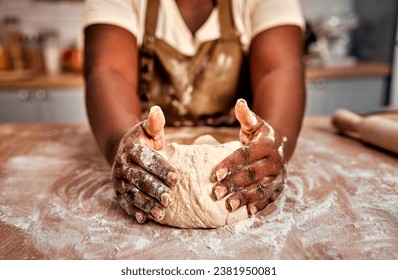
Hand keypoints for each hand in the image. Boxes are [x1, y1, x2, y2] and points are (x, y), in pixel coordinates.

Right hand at [111, 106, 179, 222]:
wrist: (123, 150)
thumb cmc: (143, 140)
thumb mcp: (148, 130)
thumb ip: (154, 123)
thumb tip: (157, 110)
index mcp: (131, 149)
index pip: (148, 160)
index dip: (162, 169)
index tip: (177, 178)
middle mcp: (122, 165)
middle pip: (140, 179)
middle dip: (155, 190)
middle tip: (170, 199)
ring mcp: (119, 180)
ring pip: (133, 194)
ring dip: (146, 204)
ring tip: (161, 213)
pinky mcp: (118, 192)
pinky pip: (125, 203)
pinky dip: (134, 211)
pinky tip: (144, 219)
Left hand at [212, 99, 285, 215]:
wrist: (280, 146)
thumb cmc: (260, 135)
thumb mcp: (255, 124)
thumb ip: (246, 116)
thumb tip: (239, 102)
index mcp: (268, 144)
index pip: (247, 155)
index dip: (231, 164)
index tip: (216, 173)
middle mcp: (275, 161)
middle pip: (252, 174)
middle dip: (234, 184)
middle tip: (216, 192)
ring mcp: (279, 176)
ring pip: (261, 188)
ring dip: (245, 197)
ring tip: (228, 205)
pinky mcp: (279, 187)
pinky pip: (269, 198)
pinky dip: (258, 205)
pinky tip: (246, 212)